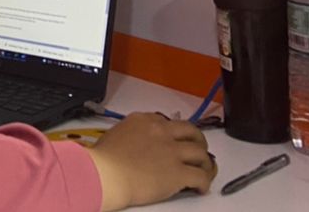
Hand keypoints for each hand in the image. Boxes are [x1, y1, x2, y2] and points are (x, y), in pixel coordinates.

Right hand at [86, 114, 215, 209]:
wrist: (106, 174)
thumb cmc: (103, 160)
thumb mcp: (113, 135)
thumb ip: (129, 135)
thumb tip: (132, 144)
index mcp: (144, 120)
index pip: (166, 121)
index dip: (173, 131)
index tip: (174, 138)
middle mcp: (162, 132)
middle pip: (190, 130)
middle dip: (197, 139)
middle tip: (198, 148)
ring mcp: (172, 151)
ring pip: (200, 153)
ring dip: (205, 162)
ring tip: (205, 169)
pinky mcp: (178, 173)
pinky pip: (200, 176)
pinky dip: (204, 182)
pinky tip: (201, 187)